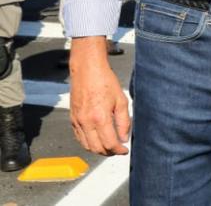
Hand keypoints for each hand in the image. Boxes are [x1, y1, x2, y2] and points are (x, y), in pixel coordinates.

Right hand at [69, 36, 130, 154]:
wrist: (87, 71)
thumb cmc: (105, 82)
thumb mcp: (121, 100)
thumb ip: (124, 121)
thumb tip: (124, 138)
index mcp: (100, 118)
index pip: (110, 143)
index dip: (119, 150)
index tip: (125, 150)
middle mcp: (86, 122)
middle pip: (97, 148)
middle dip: (109, 152)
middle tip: (118, 150)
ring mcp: (77, 122)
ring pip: (87, 146)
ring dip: (98, 150)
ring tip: (109, 147)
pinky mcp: (72, 120)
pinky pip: (79, 138)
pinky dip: (88, 143)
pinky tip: (97, 140)